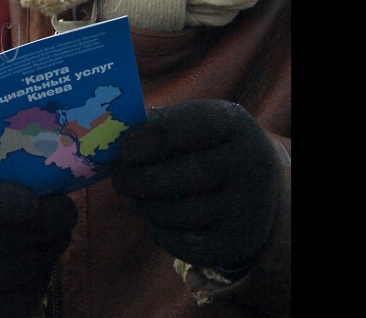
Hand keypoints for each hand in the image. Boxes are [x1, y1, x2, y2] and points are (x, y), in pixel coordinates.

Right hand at [0, 171, 77, 317]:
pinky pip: (31, 291)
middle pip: (12, 238)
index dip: (4, 203)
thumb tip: (49, 156)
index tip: (33, 201)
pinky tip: (42, 252)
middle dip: (51, 220)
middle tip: (68, 207)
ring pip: (29, 264)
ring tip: (59, 228)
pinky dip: (45, 269)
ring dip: (54, 243)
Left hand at [110, 100, 276, 270]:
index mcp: (232, 123)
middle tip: (118, 178)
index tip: (122, 150)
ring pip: (172, 212)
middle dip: (134, 179)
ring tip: (134, 196)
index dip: (141, 142)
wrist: (256, 183)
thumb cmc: (207, 143)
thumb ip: (153, 125)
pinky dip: (160, 232)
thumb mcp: (191, 121)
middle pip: (170, 177)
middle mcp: (247, 163)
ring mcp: (247, 206)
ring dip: (143, 206)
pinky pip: (182, 243)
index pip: (173, 132)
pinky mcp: (238, 242)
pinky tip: (154, 219)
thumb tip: (109, 138)